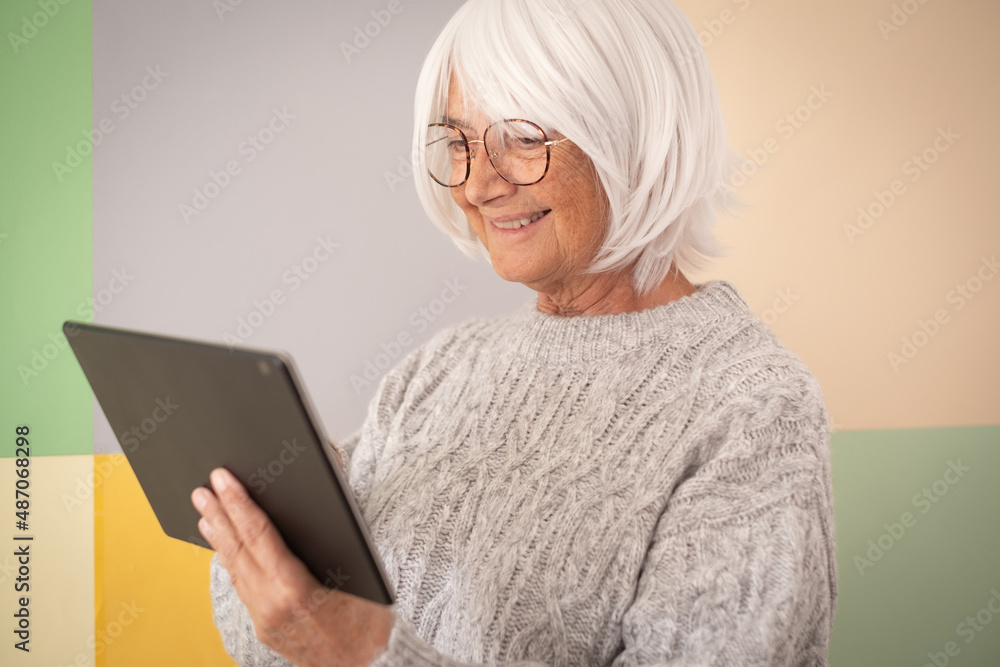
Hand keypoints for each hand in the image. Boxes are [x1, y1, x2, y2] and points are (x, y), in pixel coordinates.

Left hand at [191, 468, 392, 666]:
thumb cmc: (372, 622)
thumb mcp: (357, 572)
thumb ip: (330, 539)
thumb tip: (315, 501)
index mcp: (294, 588)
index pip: (259, 534)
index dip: (239, 503)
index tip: (224, 480)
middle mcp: (272, 606)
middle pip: (238, 551)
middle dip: (219, 515)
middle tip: (202, 490)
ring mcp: (265, 621)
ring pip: (236, 571)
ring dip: (220, 539)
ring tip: (205, 515)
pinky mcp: (265, 630)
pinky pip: (244, 590)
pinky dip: (232, 565)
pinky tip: (227, 552)